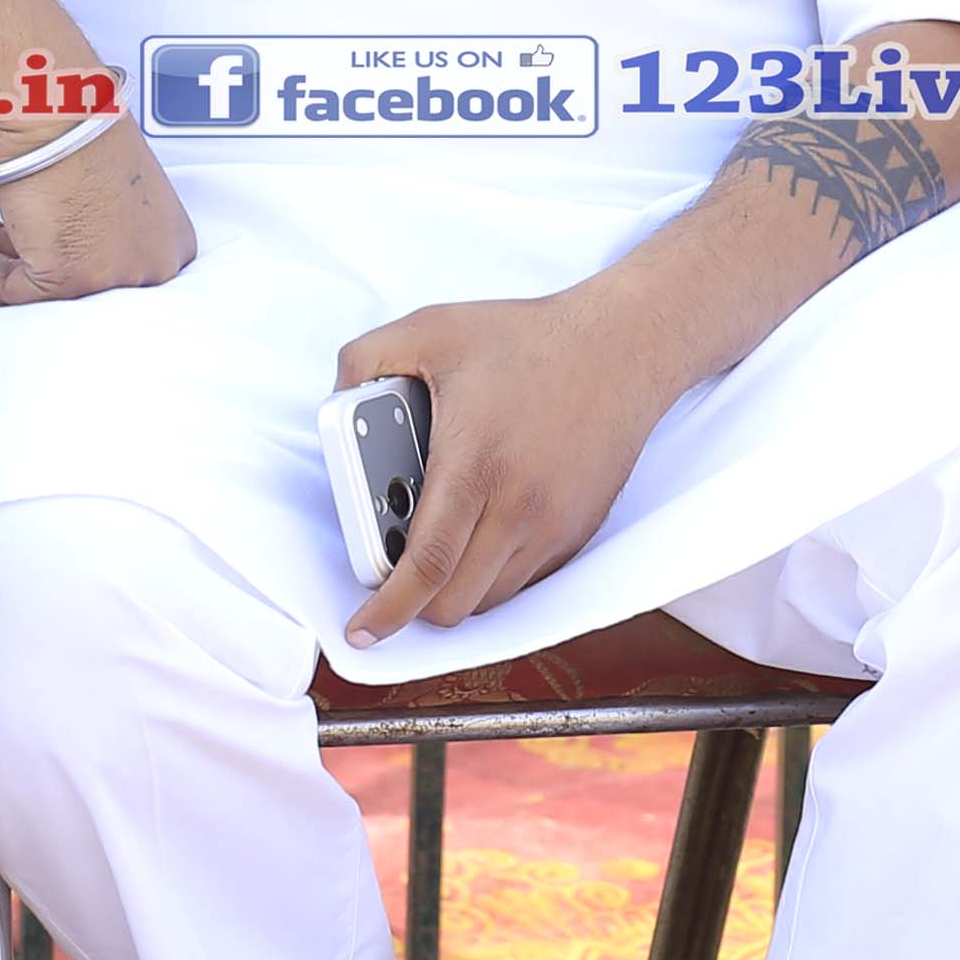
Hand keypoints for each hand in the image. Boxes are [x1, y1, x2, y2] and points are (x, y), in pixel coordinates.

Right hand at [0, 119, 199, 306]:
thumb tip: (52, 230)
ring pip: (35, 284)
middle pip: (67, 275)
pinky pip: (11, 292)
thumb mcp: (104, 181)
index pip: (101, 262)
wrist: (60, 106)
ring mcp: (113, 276)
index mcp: (170, 240)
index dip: (46, 248)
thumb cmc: (81, 123)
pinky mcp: (70, 280)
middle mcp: (150, 266)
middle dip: (4, 256)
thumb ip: (90, 218)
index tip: (11, 241)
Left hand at [334, 289, 691, 641]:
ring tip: (438, 539)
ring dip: (454, 587)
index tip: (360, 630)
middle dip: (414, 602)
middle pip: (455, 602)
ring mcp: (554, 524)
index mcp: (475, 463)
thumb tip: (335, 403)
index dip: (388, 610)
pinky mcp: (577, 531)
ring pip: (489, 598)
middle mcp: (520, 505)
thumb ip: (365, 360)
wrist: (625, 345)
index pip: (427, 565)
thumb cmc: (528, 337)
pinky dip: (492, 571)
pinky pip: (524, 579)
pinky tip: (480, 526)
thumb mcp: (432, 328)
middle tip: (394, 565)